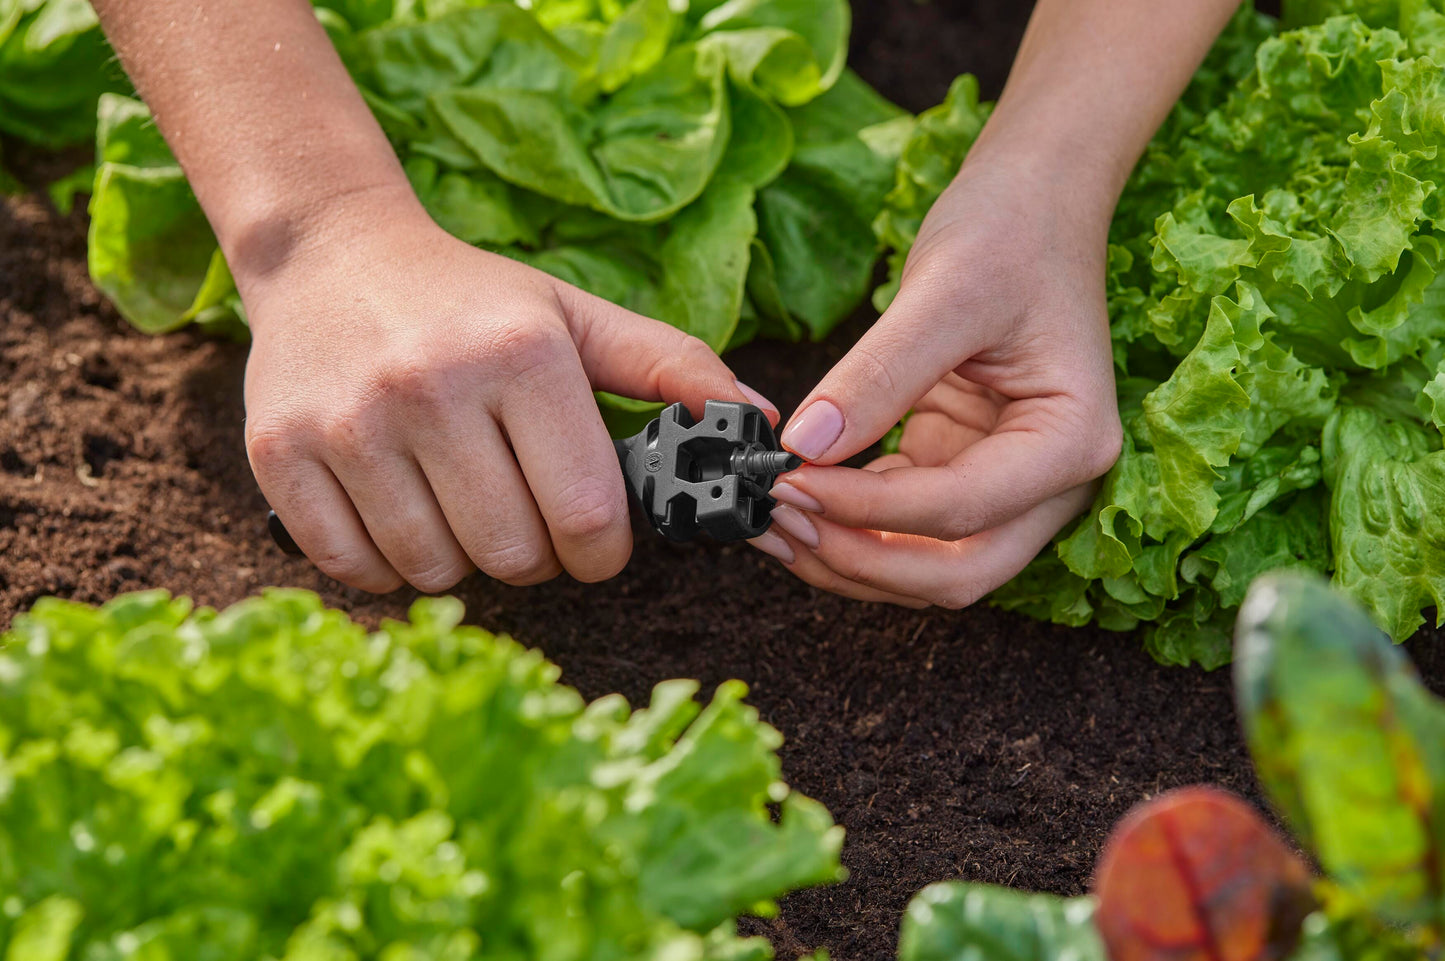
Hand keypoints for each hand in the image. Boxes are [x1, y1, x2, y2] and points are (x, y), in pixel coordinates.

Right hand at [241, 186, 773, 592]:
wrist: (330, 258)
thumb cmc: (474, 301)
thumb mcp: (577, 315)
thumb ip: (672, 367)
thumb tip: (758, 423)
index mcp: (521, 355)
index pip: (588, 515)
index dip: (604, 552)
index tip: (594, 539)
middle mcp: (430, 388)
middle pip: (514, 555)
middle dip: (537, 557)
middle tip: (527, 519)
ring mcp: (347, 425)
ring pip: (435, 570)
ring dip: (463, 561)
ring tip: (464, 509)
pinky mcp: (279, 456)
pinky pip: (354, 570)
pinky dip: (387, 565)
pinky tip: (402, 514)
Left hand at [749, 158, 1121, 607]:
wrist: (1034, 199)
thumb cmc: (1010, 231)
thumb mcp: (944, 294)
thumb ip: (876, 377)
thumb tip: (805, 445)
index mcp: (1070, 443)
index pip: (959, 510)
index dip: (867, 511)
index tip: (789, 482)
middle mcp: (1051, 482)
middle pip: (954, 573)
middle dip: (860, 562)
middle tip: (775, 523)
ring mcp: (1007, 484)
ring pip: (925, 566)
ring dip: (846, 557)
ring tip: (763, 519)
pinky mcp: (959, 469)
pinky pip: (901, 527)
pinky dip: (847, 524)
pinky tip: (787, 497)